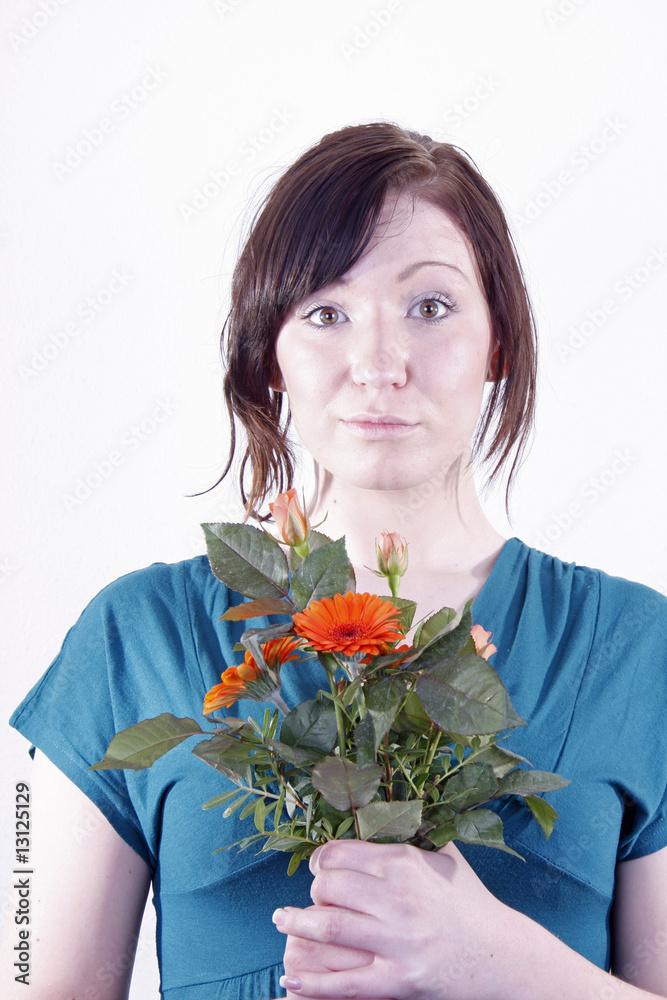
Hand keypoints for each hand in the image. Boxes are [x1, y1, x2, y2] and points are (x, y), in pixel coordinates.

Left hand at [273, 839, 510, 999]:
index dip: (321, 861)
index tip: (317, 868)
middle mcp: (398, 897)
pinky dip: (312, 982)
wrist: (503, 954)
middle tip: (310, 896)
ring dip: (296, 923)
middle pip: (330, 887)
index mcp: (405, 862)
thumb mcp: (445, 856)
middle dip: (313, 891)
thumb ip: (412, 833)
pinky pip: (346, 983)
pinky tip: (289, 977)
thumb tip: (379, 804)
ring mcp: (398, 941)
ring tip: (281, 919)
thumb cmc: (469, 900)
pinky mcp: (401, 980)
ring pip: (330, 927)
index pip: (341, 854)